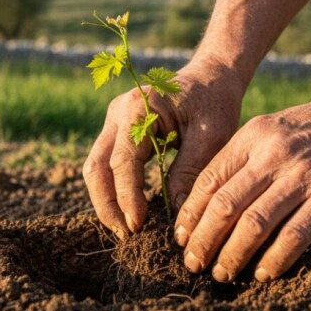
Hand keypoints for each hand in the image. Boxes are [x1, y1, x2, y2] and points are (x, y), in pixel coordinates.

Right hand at [83, 59, 244, 238]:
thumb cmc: (215, 102)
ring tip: (126, 228)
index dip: (127, 197)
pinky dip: (112, 189)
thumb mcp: (213, 136)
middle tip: (126, 234)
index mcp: (138, 109)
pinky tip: (129, 211)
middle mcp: (118, 113)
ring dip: (106, 200)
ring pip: (95, 167)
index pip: (123, 162)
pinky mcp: (118, 130)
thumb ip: (191, 171)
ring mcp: (114, 120)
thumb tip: (175, 213)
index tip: (139, 226)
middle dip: (108, 205)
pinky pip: (106, 164)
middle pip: (97, 166)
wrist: (211, 76)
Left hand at [173, 86, 310, 280]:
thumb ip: (245, 157)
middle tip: (193, 263)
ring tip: (222, 273)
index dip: (190, 213)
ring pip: (253, 225)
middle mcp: (273, 154)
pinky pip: (294, 236)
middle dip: (203, 240)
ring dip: (232, 255)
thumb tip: (212, 200)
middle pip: (224, 205)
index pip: (209, 179)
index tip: (181, 237)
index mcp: (253, 135)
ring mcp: (302, 176)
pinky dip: (274, 260)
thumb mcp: (275, 128)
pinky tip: (263, 274)